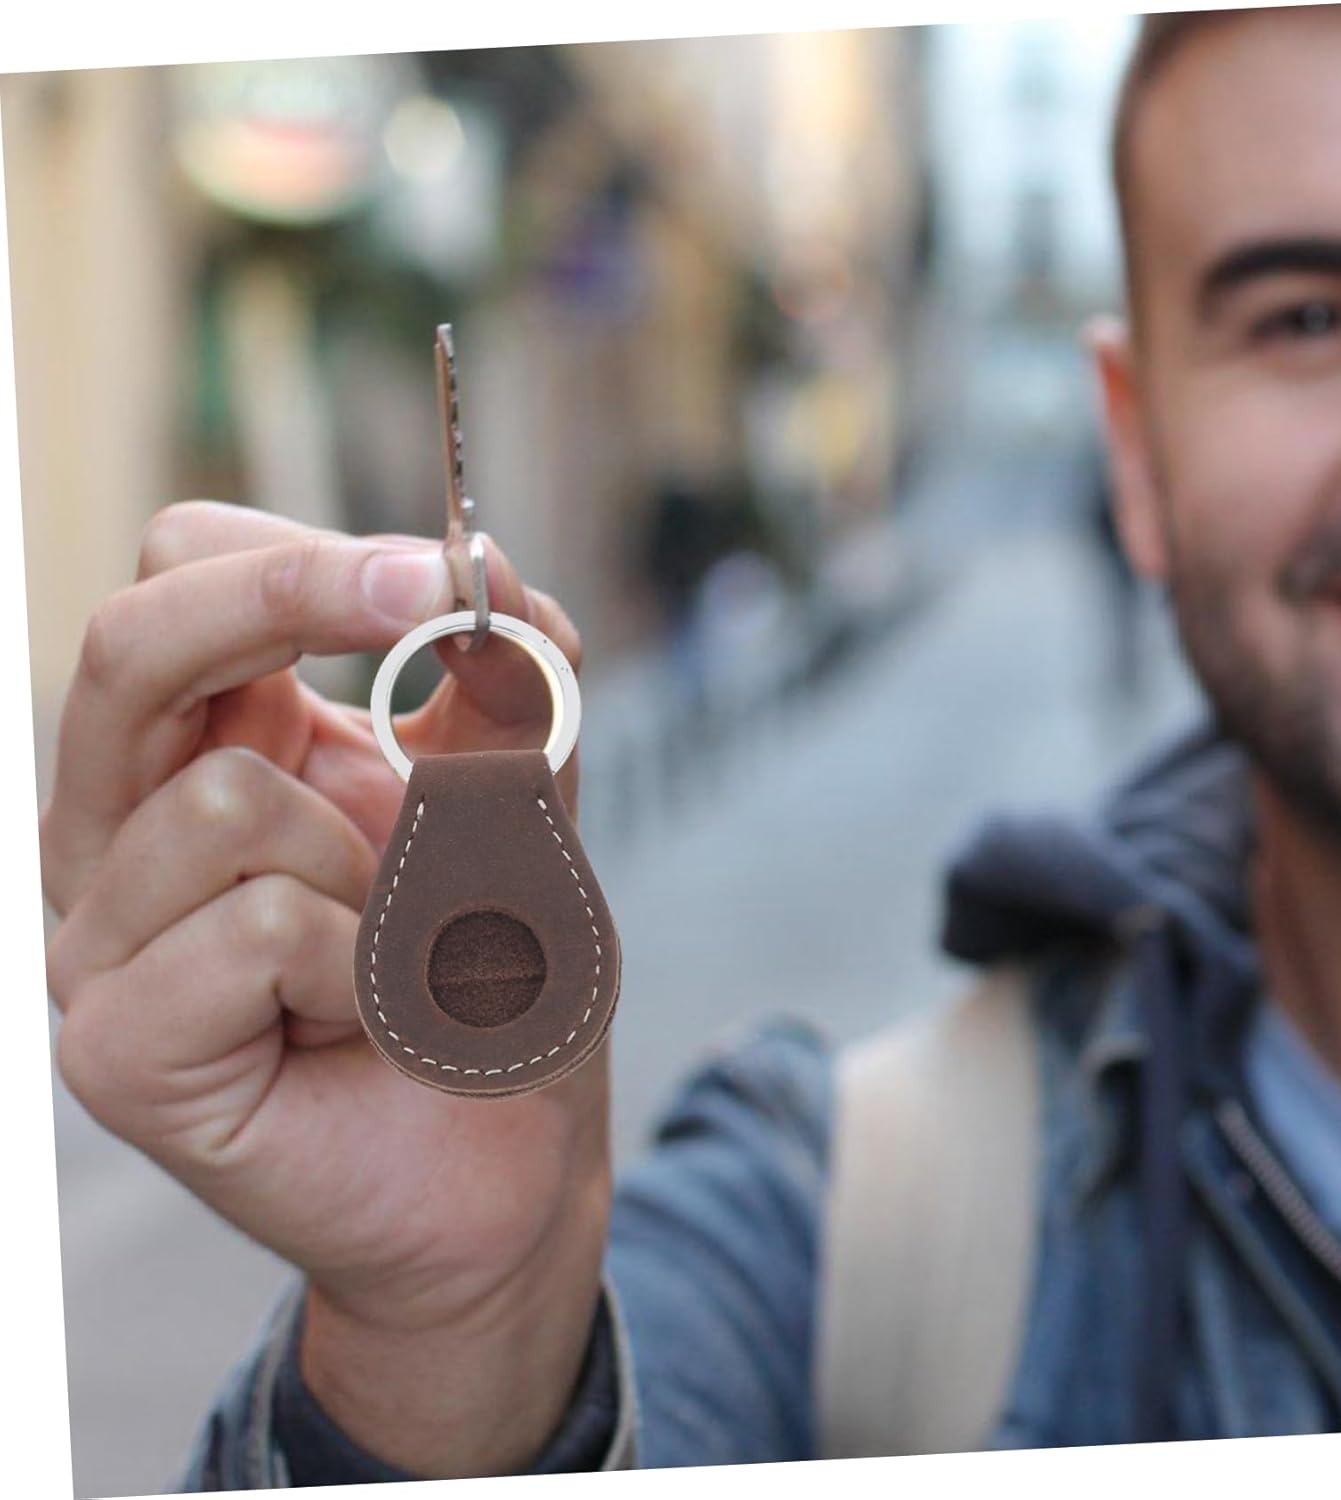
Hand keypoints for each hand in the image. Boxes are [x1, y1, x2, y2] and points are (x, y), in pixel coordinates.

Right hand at [40, 501, 608, 1475]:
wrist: (505, 1158)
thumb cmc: (496, 978)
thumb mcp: (521, 806)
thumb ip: (510, 689)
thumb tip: (486, 561)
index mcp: (216, 746)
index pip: (181, 577)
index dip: (299, 553)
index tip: (437, 574)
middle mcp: (132, 828)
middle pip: (133, 642)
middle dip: (287, 602)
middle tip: (419, 596)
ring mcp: (104, 936)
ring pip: (225, 794)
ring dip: (379, 868)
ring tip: (397, 952)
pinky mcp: (115, 1044)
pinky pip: (256, 926)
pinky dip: (364, 968)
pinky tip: (366, 1025)